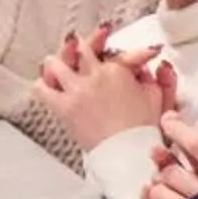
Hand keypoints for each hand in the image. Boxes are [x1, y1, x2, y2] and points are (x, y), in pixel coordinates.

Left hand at [35, 26, 174, 149]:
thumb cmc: (142, 130)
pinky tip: (47, 85)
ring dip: (56, 62)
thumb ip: (153, 76)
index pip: (108, 50)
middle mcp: (94, 75)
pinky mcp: (64, 107)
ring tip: (58, 64)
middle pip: (79, 48)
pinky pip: (42, 89)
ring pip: (56, 62)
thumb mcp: (156, 96)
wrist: (128, 153)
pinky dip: (42, 85)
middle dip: (79, 45)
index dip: (105, 45)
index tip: (105, 48)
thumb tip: (146, 64)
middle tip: (77, 46)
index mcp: (117, 70)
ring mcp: (77, 90)